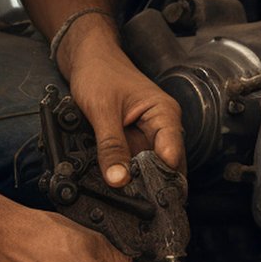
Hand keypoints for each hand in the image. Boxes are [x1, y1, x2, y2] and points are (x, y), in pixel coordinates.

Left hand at [66, 36, 184, 186]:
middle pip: (165, 167)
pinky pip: (134, 164)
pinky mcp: (134, 141)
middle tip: (132, 203)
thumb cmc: (99, 72)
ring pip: (149, 169)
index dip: (160, 178)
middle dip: (150, 186)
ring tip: (122, 196)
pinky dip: (126, 174)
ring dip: (137, 182)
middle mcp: (162, 127)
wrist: (87, 58)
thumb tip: (118, 180)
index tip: (144, 197)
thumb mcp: (102, 109)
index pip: (173, 155)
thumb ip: (111, 145)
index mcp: (164, 114)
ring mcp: (148, 135)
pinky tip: (116, 184)